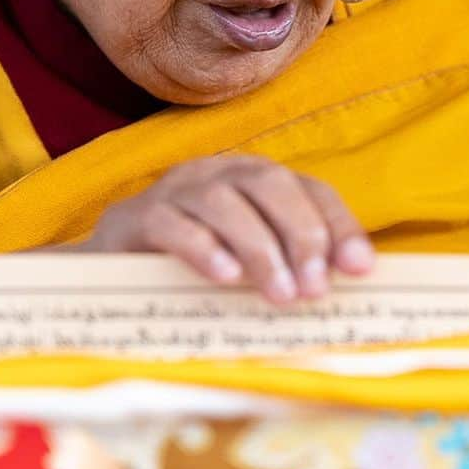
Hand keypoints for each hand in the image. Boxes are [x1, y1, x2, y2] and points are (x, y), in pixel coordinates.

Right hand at [78, 154, 374, 302]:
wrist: (107, 277)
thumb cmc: (195, 275)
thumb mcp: (252, 269)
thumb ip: (293, 269)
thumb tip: (350, 288)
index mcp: (254, 180)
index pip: (310, 189)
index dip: (339, 225)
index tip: (360, 269)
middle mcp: (218, 174)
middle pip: (270, 183)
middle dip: (301, 235)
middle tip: (314, 290)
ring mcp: (173, 190)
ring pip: (223, 201)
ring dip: (259, 248)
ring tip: (279, 294)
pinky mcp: (134, 216)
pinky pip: (170, 222)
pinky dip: (203, 247)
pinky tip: (225, 277)